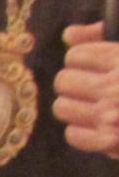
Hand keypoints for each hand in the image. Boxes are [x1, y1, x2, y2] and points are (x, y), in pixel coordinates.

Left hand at [58, 24, 118, 157]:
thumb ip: (105, 36)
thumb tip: (69, 34)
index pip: (76, 55)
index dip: (80, 59)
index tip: (89, 64)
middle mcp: (115, 87)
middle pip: (63, 81)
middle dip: (75, 82)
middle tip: (88, 85)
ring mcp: (111, 116)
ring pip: (62, 108)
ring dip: (74, 105)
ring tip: (91, 104)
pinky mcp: (110, 142)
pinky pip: (73, 134)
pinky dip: (82, 131)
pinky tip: (96, 125)